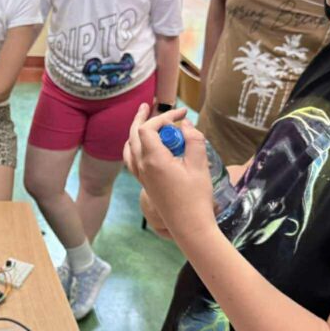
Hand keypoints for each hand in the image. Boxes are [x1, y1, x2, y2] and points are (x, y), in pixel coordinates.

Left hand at [122, 104, 216, 239]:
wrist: (188, 225)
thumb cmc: (196, 196)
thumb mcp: (199, 165)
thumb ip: (193, 140)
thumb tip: (186, 125)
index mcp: (153, 159)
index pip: (149, 128)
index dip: (163, 117)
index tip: (181, 114)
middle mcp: (142, 166)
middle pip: (134, 134)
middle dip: (141, 118)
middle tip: (148, 105)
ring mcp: (140, 175)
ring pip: (129, 147)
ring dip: (135, 131)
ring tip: (141, 120)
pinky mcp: (143, 183)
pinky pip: (131, 159)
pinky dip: (134, 146)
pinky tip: (141, 144)